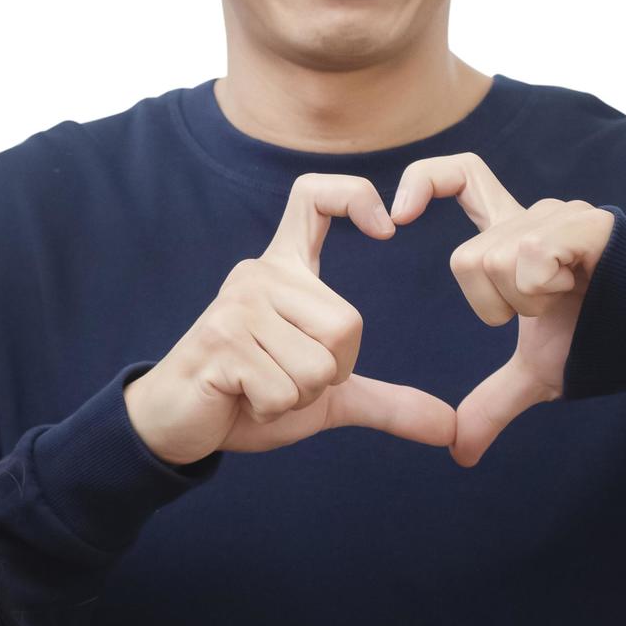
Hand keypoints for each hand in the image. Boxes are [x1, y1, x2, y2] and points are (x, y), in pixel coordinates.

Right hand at [123, 174, 458, 467]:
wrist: (176, 425)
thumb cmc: (247, 398)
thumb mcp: (324, 396)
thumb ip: (385, 402)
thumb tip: (449, 428)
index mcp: (283, 270)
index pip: (315, 196)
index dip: (356, 197)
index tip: (387, 230)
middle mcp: (259, 275)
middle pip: (347, 325)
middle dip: (329, 374)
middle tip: (283, 376)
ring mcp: (236, 306)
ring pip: (318, 365)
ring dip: (297, 396)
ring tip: (259, 387)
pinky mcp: (221, 343)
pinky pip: (285, 389)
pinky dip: (271, 410)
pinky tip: (242, 398)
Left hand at [389, 153, 615, 467]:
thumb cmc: (612, 339)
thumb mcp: (540, 374)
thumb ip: (494, 403)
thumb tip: (460, 454)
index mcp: (517, 236)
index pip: (463, 177)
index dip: (424, 181)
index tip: (397, 218)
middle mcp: (535, 213)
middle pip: (467, 260)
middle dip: (497, 308)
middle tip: (549, 310)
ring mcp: (562, 215)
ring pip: (494, 261)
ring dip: (528, 301)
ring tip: (572, 297)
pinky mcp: (586, 223)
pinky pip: (528, 258)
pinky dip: (545, 290)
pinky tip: (581, 287)